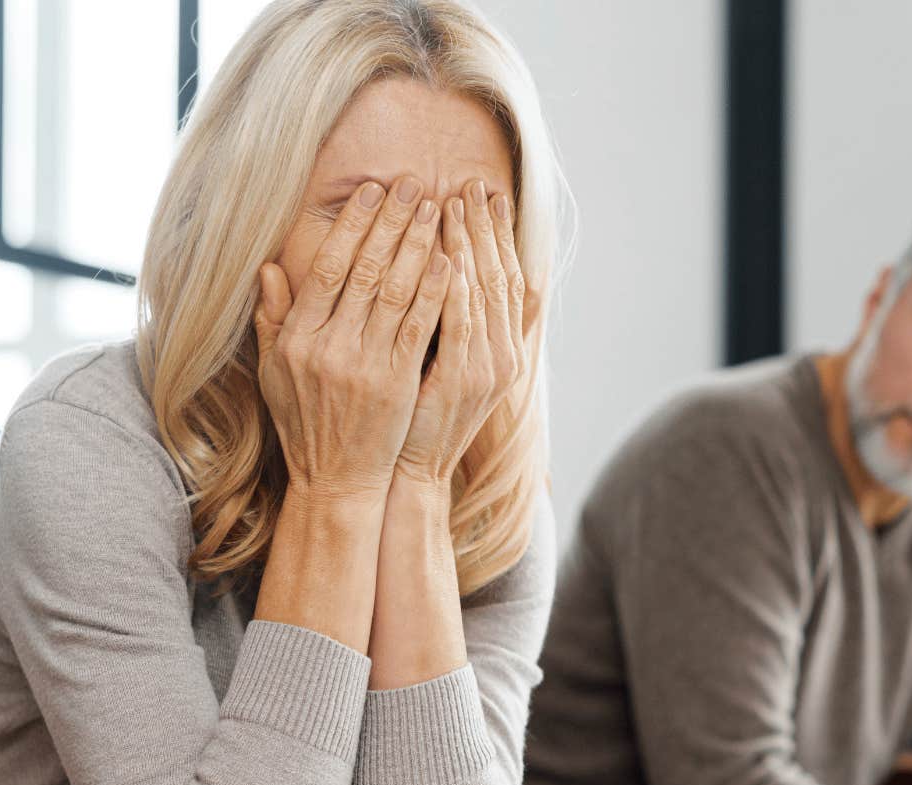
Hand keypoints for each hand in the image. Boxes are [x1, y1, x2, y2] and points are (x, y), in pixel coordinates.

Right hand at [253, 176, 449, 502]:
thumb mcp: (274, 372)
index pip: (328, 268)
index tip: (371, 192)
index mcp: (297, 338)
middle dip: (391, 222)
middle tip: (412, 184)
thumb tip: (267, 268)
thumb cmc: (305, 424)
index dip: (352, 226)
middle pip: (365, 271)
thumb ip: (271, 319)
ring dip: (418, 245)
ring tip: (436, 209)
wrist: (335, 481)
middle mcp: (327, 347)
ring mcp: (363, 366)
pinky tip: (450, 261)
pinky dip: (435, 292)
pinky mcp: (397, 384)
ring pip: (395, 292)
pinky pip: (419, 328)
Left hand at [395, 178, 528, 486]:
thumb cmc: (411, 418)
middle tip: (473, 184)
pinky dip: (456, 286)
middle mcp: (501, 354)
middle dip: (485, 227)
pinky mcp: (461, 380)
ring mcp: (485, 368)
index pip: (501, 277)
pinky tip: (449, 254)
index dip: (495, 235)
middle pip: (498, 275)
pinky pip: (460, 322)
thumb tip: (439, 269)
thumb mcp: (432, 364)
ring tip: (457, 203)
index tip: (483, 195)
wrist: (410, 474)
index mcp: (497, 348)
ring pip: (481, 291)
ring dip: (470, 244)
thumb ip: (438, 318)